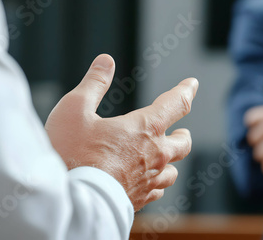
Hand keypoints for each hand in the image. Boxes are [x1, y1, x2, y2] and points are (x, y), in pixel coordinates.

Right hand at [45, 54, 197, 210]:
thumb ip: (93, 83)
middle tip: (180, 130)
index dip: (186, 90)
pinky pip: (156, 190)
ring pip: (173, 171)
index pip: (176, 103)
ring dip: (170, 161)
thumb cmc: (70, 154)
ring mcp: (149, 180)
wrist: (70, 202)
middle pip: (183, 142)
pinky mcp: (138, 200)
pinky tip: (146, 181)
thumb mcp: (75, 109)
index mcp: (145, 128)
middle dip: (182, 133)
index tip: (192, 84)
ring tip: (162, 157)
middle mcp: (155, 155)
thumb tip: (106, 61)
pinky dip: (155, 182)